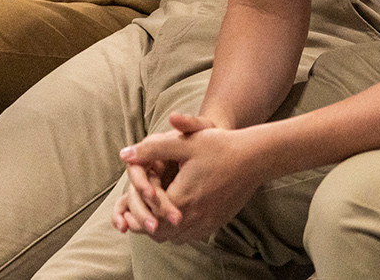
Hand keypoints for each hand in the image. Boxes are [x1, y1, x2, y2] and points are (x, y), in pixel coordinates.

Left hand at [115, 113, 265, 243]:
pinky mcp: (217, 223)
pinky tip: (177, 216)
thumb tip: (125, 155)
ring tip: (154, 216)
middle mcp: (194, 216)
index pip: (149, 218)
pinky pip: (192, 236)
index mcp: (182, 198)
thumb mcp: (184, 142)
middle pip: (160, 233)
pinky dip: (179, 231)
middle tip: (135, 216)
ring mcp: (208, 222)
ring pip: (175, 238)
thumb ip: (152, 149)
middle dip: (145, 225)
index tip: (126, 211)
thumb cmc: (220, 146)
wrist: (254, 158)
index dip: (135, 216)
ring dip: (162, 229)